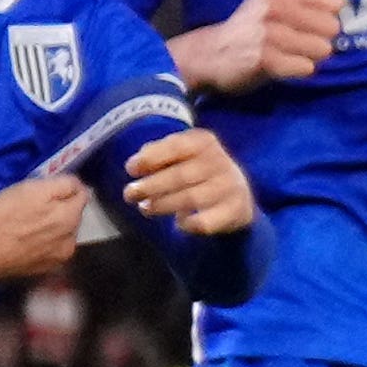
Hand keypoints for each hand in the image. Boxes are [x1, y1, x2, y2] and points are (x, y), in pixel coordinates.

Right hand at [0, 172, 94, 285]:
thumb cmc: (4, 216)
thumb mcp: (31, 189)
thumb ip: (62, 185)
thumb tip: (77, 185)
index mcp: (71, 217)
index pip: (82, 194)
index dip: (67, 187)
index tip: (49, 187)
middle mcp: (72, 239)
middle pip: (73, 215)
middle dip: (60, 208)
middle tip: (36, 205)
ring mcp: (60, 257)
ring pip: (64, 233)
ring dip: (54, 227)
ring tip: (31, 225)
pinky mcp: (46, 269)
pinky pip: (51, 248)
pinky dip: (45, 242)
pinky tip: (28, 240)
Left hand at [116, 126, 255, 237]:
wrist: (237, 193)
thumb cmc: (196, 171)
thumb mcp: (180, 154)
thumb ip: (157, 155)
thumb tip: (136, 165)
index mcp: (204, 142)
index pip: (176, 146)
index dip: (150, 158)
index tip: (130, 170)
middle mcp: (220, 162)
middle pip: (180, 176)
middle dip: (150, 186)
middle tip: (130, 195)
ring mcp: (230, 187)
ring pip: (191, 199)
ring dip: (162, 205)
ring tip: (145, 208)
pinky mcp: (235, 211)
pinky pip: (205, 222)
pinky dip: (188, 224)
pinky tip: (179, 223)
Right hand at [178, 0, 346, 92]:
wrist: (212, 53)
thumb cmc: (253, 24)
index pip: (334, 2)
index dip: (329, 16)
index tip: (312, 21)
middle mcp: (274, 6)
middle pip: (332, 27)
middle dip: (322, 38)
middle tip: (300, 41)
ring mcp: (268, 32)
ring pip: (323, 48)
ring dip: (312, 56)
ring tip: (292, 54)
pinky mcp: (264, 59)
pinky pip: (306, 68)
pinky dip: (300, 70)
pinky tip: (285, 66)